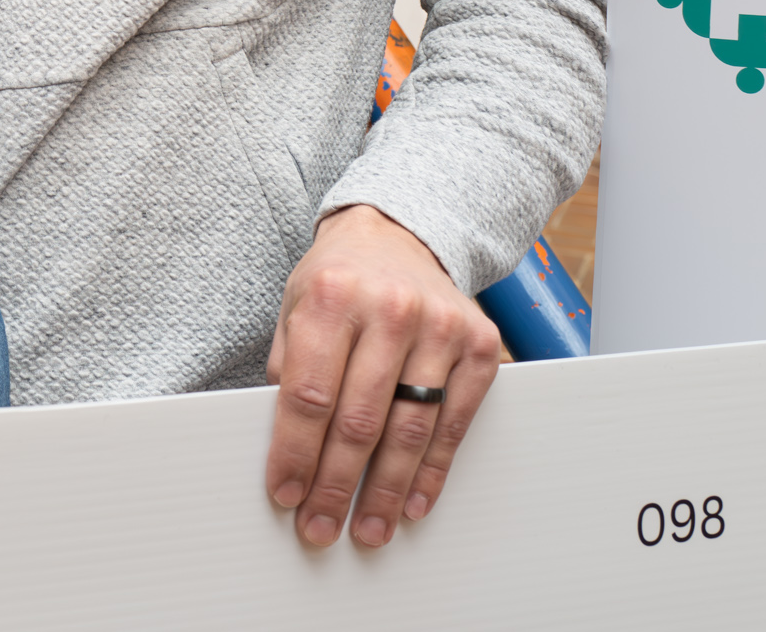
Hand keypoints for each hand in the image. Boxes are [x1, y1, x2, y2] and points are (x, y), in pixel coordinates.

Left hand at [264, 205, 502, 547]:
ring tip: (369, 530)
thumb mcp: (296, 308)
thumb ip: (290, 372)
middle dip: (336, 485)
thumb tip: (284, 450)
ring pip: (410, 430)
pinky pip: (455, 424)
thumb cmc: (339, 281)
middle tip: (321, 528)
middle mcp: (390, 309)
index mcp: (333, 298)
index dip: (295, 454)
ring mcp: (441, 327)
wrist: (398, 235)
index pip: (309, 395)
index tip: (285, 494)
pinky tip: (412, 502)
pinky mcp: (481, 346)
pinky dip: (432, 471)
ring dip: (386, 491)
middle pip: (360, 420)